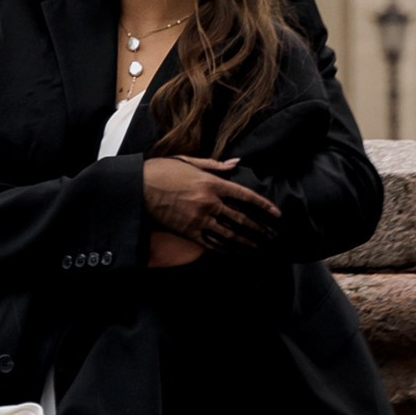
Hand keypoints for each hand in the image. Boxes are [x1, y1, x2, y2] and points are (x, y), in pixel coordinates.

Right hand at [142, 156, 281, 263]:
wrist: (139, 187)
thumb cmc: (163, 170)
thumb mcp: (190, 161)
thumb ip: (215, 165)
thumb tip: (236, 164)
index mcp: (212, 183)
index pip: (245, 195)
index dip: (263, 205)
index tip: (276, 214)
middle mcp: (209, 202)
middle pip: (241, 219)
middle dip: (259, 229)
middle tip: (272, 236)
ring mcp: (200, 219)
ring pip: (230, 234)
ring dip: (246, 242)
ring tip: (258, 247)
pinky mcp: (189, 231)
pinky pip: (212, 244)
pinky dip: (225, 249)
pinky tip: (234, 253)